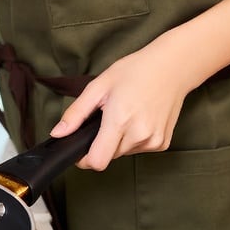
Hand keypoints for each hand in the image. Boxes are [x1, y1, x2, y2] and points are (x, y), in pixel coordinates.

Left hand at [49, 41, 192, 170]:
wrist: (171, 68)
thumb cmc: (135, 71)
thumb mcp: (99, 86)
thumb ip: (76, 113)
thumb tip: (57, 134)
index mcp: (120, 120)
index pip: (97, 161)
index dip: (84, 158)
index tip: (80, 147)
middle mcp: (139, 135)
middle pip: (109, 156)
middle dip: (102, 141)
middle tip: (108, 115)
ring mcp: (153, 142)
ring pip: (123, 153)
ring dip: (118, 140)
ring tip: (125, 113)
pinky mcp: (163, 144)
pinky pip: (139, 149)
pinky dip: (134, 138)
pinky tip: (139, 118)